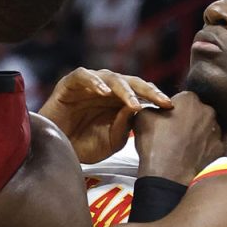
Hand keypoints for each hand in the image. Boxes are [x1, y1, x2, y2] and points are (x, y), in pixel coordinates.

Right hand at [40, 67, 170, 163]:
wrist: (56, 150)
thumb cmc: (83, 146)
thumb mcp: (111, 142)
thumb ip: (124, 127)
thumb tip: (137, 109)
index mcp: (119, 102)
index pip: (142, 93)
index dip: (156, 98)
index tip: (170, 107)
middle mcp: (107, 90)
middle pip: (131, 82)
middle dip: (147, 90)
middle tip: (161, 101)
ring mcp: (89, 84)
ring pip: (111, 77)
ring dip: (124, 89)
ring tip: (132, 103)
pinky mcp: (70, 83)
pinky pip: (84, 75)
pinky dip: (94, 82)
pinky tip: (104, 92)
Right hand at [133, 91, 222, 183]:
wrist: (167, 173)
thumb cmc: (155, 142)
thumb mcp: (142, 116)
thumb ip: (152, 106)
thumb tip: (156, 109)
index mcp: (189, 99)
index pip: (182, 98)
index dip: (173, 108)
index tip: (166, 118)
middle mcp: (207, 111)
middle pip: (197, 111)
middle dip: (188, 118)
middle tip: (174, 131)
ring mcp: (216, 131)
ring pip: (206, 127)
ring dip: (196, 132)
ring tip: (182, 144)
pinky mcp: (219, 148)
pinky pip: (210, 143)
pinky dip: (203, 147)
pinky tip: (190, 154)